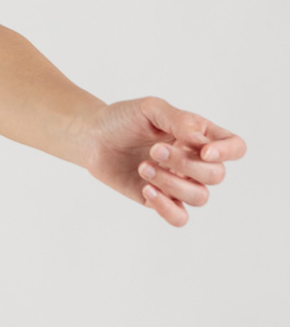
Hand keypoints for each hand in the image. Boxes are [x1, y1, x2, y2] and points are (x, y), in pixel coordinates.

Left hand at [75, 96, 245, 226]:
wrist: (92, 137)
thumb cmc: (123, 119)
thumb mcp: (151, 109)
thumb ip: (179, 121)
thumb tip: (202, 141)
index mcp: (199, 136)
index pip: (235, 147)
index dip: (228, 152)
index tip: (204, 151)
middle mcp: (194, 161)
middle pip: (217, 175)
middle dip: (186, 165)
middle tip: (154, 150)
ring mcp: (178, 183)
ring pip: (200, 197)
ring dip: (172, 183)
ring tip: (143, 167)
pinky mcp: (159, 199)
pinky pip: (180, 217)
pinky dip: (167, 207)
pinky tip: (146, 190)